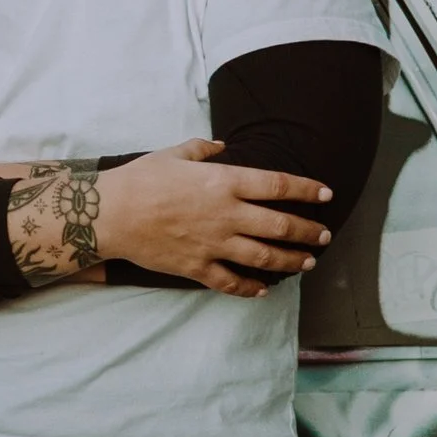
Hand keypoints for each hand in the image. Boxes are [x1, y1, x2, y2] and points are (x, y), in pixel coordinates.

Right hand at [94, 141, 333, 293]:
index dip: (307, 190)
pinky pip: (232, 282)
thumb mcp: (174, 153)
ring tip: (307, 262)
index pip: (278, 186)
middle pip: (280, 226)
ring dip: (291, 260)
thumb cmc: (141, 179)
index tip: (326, 194)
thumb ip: (203, 150)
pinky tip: (263, 290)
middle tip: (324, 235)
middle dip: (308, 232)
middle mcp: (226, 215)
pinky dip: (250, 288)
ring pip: (264, 258)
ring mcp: (214, 245)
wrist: (110, 214)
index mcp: (224, 182)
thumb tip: (221, 146)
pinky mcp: (197, 267)